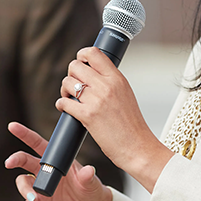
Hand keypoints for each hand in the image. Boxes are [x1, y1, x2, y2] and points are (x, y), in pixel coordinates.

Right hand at [4, 121, 112, 200]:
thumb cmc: (90, 188)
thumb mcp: (91, 182)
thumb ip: (87, 177)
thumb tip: (88, 171)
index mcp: (54, 159)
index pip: (36, 143)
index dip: (24, 134)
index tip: (12, 126)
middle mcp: (43, 170)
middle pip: (24, 160)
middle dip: (15, 160)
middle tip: (9, 163)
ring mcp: (39, 187)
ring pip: (23, 184)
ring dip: (26, 191)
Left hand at [58, 47, 173, 191]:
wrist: (138, 148)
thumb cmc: (132, 125)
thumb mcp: (125, 94)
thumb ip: (110, 81)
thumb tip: (93, 73)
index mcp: (117, 78)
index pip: (94, 53)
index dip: (82, 55)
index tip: (80, 62)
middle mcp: (107, 86)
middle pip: (76, 66)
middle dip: (71, 74)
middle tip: (74, 85)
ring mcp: (97, 100)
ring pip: (67, 82)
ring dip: (65, 90)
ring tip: (70, 98)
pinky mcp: (88, 116)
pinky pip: (64, 102)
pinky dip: (61, 105)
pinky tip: (66, 108)